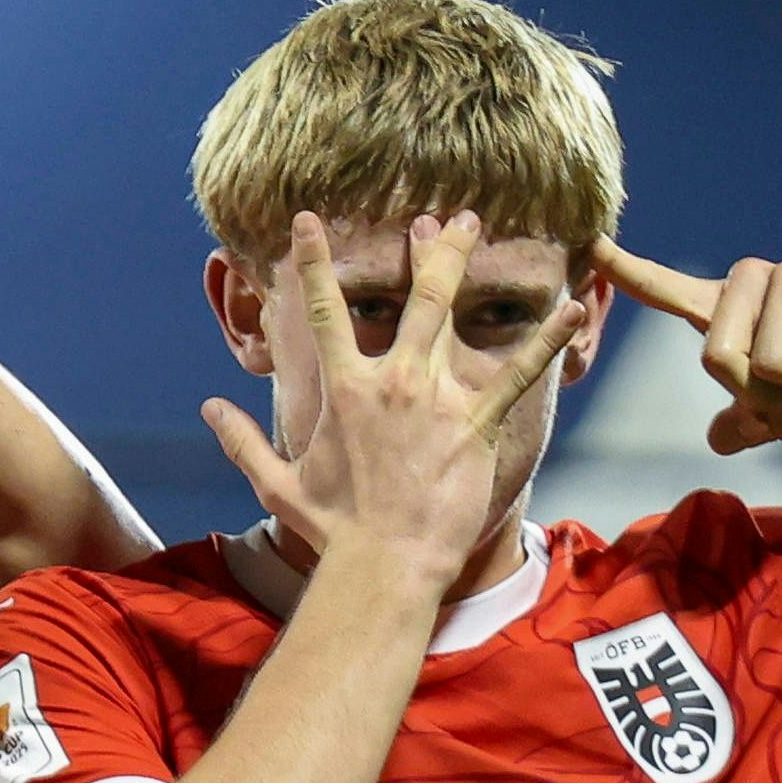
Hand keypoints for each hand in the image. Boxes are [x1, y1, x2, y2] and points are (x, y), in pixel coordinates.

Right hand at [203, 211, 587, 590]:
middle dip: (426, 250)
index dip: (312, 262)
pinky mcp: (474, 424)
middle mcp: (390, 380)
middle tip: (438, 217)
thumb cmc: (332, 530)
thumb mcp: (277, 484)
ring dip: (462, 265)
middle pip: (411, 296)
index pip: (323, 312)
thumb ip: (241, 441)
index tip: (308, 222)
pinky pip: (515, 372)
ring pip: (451, 313)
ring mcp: (435, 398)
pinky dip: (546, 339)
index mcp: (342, 390)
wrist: (385, 565)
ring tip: (473, 226)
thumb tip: (209, 408)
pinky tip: (572, 308)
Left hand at [591, 239, 781, 453]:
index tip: (592, 247)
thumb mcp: (776, 417)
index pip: (665, 289)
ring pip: (766, 360)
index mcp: (723, 310)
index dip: (628, 271)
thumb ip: (742, 426)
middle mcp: (748, 284)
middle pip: (716, 356)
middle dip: (756, 393)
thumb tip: (720, 439)